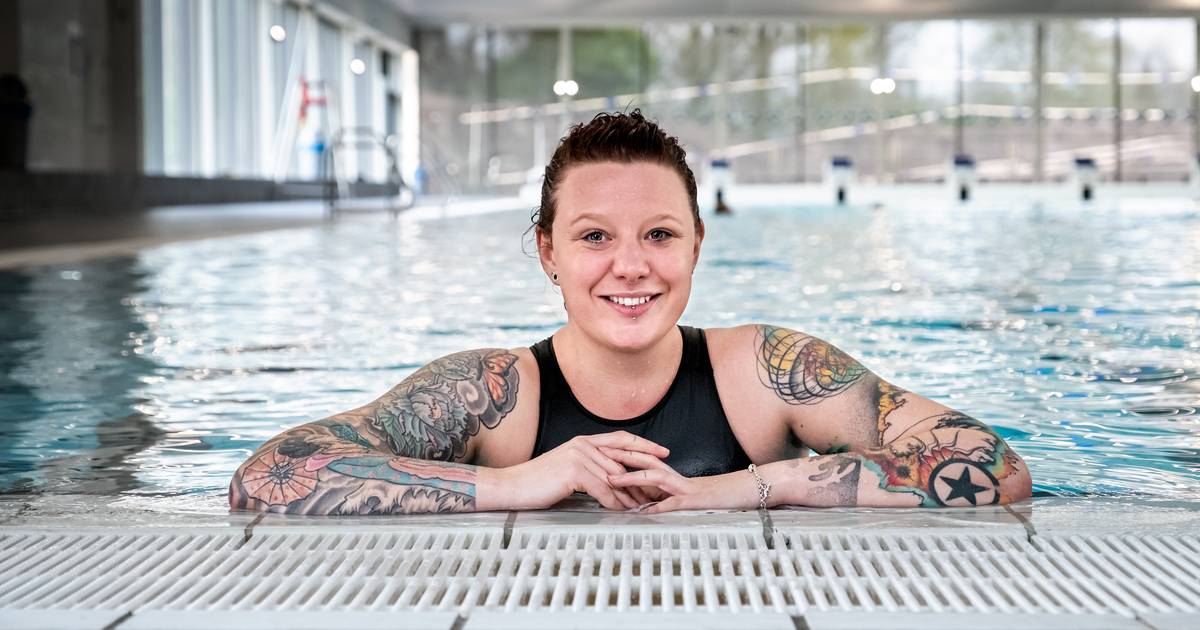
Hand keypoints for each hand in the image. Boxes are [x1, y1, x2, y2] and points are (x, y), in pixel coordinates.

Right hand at [502, 431, 672, 510]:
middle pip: (623, 460)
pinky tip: (621, 510)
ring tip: (642, 506)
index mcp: (583, 441)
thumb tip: (612, 480)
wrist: (514, 486)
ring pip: (615, 478)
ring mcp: (579, 456)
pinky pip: (602, 489)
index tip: (663, 452)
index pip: (621, 439)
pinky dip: (614, 502)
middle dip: (642, 476)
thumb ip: (590, 468)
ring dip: (629, 495)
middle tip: (659, 488)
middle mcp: (583, 445)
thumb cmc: (539, 482)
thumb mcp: (567, 468)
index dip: (644, 445)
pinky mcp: (574, 471)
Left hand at [605, 451, 759, 513]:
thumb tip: (629, 499)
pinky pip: (670, 504)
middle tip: (595, 455)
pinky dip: (656, 507)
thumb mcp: (670, 493)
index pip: (636, 457)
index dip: (615, 453)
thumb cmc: (700, 495)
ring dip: (631, 478)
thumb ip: (651, 493)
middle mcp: (670, 474)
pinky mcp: (689, 500)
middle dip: (617, 457)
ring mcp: (679, 486)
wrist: (731, 496)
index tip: (593, 451)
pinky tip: (642, 512)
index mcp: (663, 472)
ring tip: (612, 480)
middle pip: (641, 460)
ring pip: (653, 477)